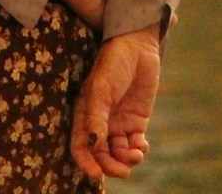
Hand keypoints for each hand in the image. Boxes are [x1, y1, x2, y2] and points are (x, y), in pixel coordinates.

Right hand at [70, 26, 161, 180]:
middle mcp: (100, 123)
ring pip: (118, 153)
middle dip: (110, 166)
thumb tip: (94, 145)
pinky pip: (135, 144)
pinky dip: (138, 150)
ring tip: (135, 155)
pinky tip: (142, 147)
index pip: (80, 146)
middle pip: (101, 155)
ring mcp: (118, 123)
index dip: (86, 162)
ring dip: (126, 160)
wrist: (138, 46)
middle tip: (123, 171)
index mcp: (84, 114)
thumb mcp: (101, 88)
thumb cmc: (113, 63)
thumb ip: (96, 117)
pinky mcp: (136, 121)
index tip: (96, 174)